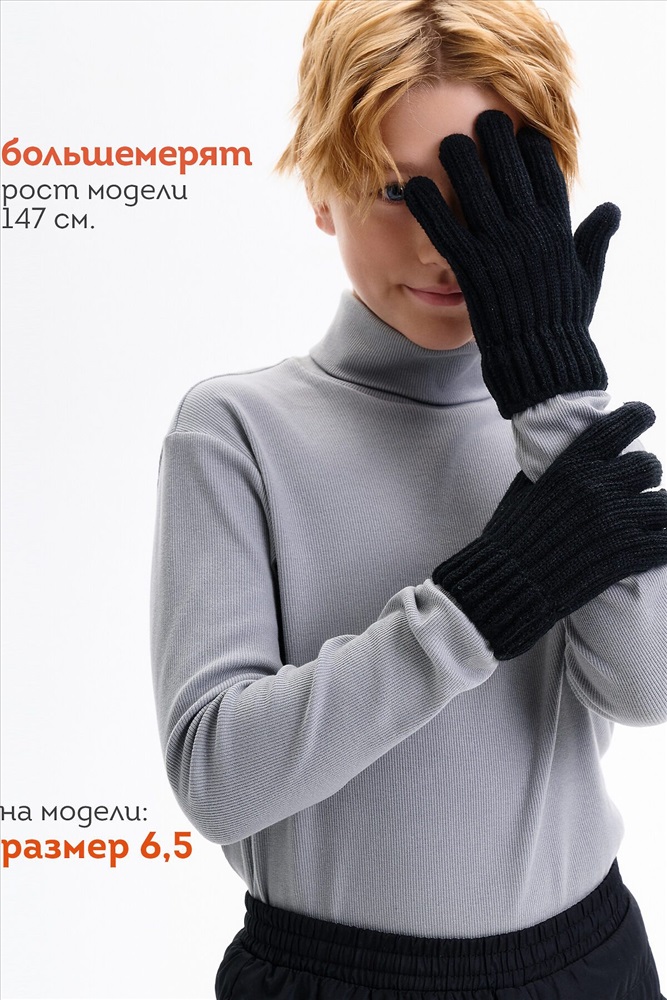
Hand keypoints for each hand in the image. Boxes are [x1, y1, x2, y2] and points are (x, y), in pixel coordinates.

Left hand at [404, 111, 619, 417]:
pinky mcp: (473, 271)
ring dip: (459, 162)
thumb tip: (611, 208)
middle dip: (494, 140)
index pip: (545, 171)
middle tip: (480, 120)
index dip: (530, 146)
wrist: (544, 362)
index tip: (518, 128)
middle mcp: (531, 232)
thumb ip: (594, 239)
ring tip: (446, 143)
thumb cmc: (565, 321)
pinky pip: (445, 229)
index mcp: (558, 229)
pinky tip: (413, 186)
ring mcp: (501, 250)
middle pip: (508, 170)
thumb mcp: (587, 276)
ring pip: (475, 192)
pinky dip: (428, 206)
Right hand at [432, 402, 666, 658]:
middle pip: (649, 466)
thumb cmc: (509, 537)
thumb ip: (551, 471)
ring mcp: (615, 521)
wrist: (507, 582)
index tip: (646, 415)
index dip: (639, 415)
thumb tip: (560, 457)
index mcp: (572, 466)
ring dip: (656, 512)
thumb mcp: (524, 491)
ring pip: (664, 505)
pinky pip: (664, 542)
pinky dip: (661, 543)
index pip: (620, 425)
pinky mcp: (626, 555)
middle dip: (647, 475)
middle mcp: (598, 487)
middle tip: (640, 488)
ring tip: (647, 520)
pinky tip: (654, 545)